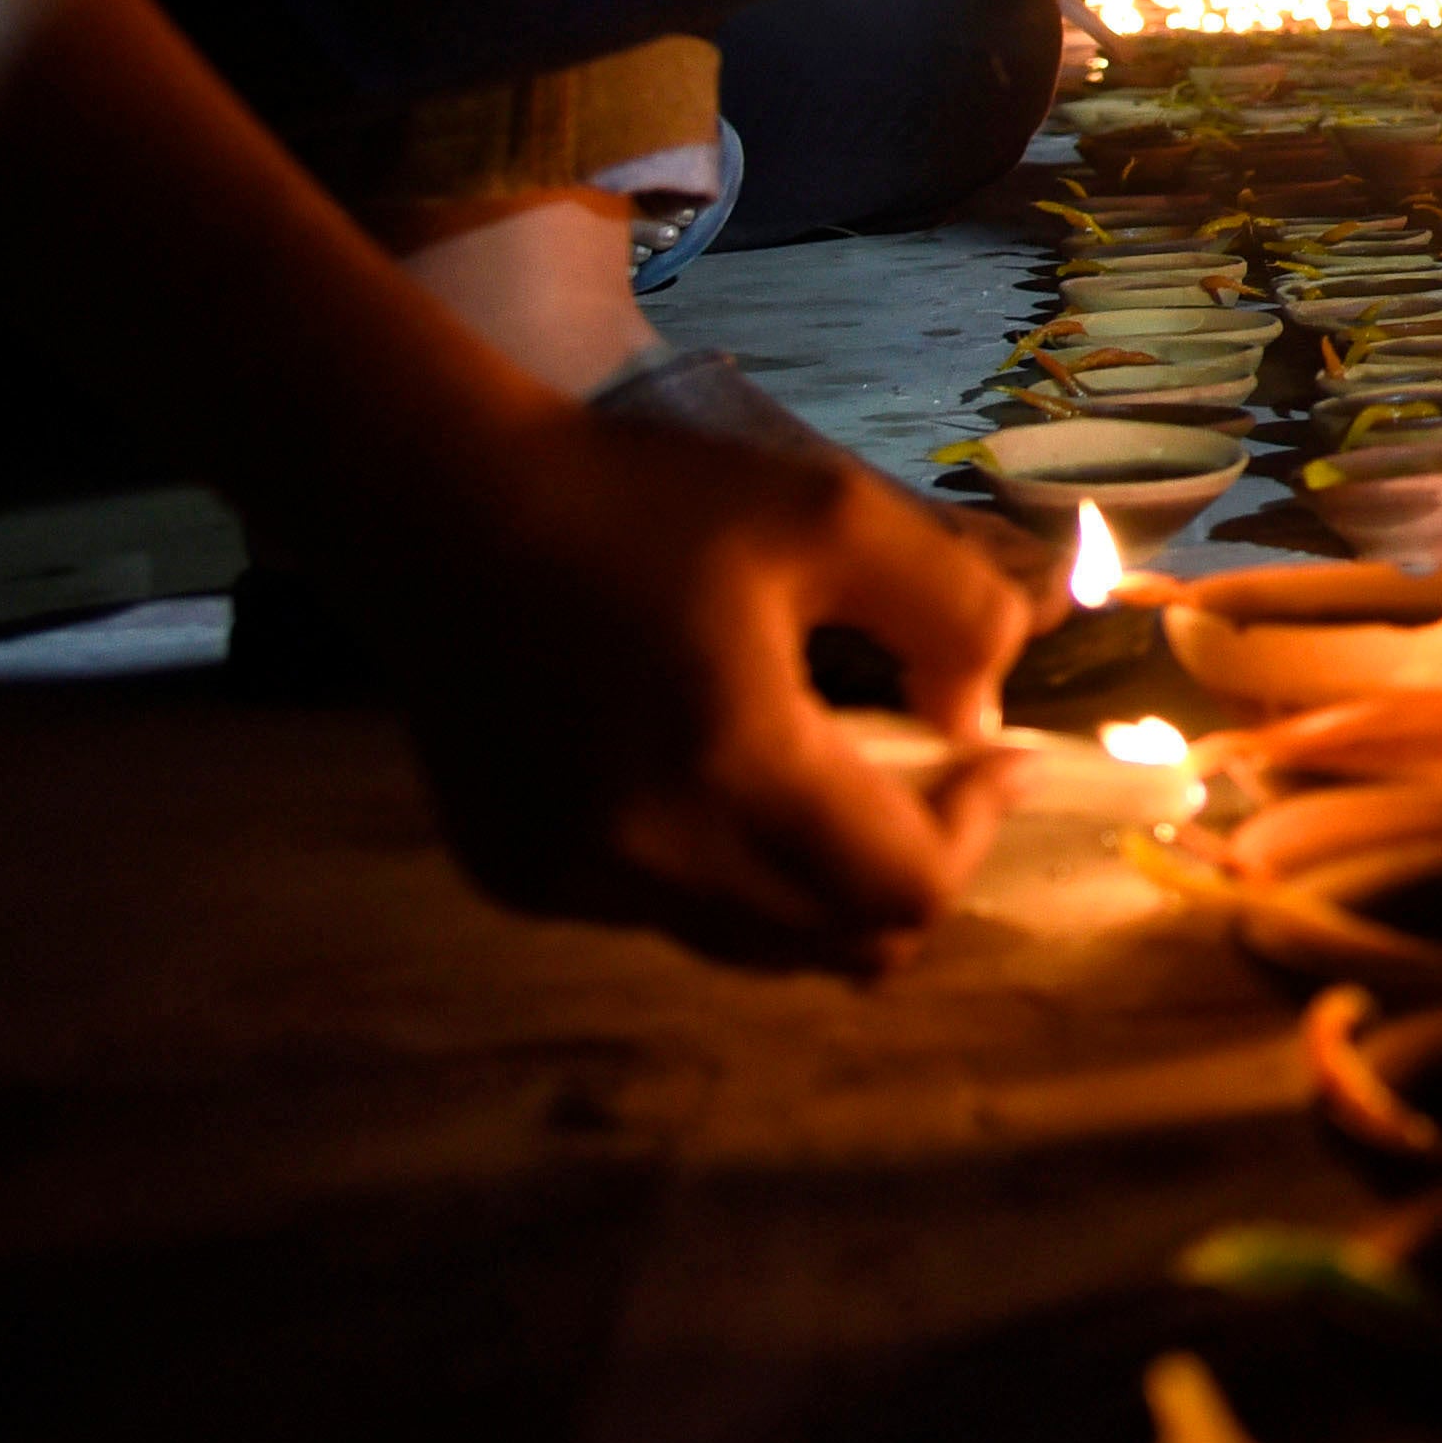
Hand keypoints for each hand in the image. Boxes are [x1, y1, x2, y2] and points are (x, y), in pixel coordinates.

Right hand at [364, 398, 1027, 974]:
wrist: (442, 507)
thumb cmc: (645, 499)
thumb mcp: (836, 517)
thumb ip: (954, 614)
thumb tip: (978, 721)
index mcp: (731, 769)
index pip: (905, 887)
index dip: (976, 830)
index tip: (999, 753)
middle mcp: (644, 857)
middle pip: (843, 941)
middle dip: (914, 863)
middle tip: (937, 771)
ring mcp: (569, 881)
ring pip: (758, 943)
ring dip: (822, 880)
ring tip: (838, 771)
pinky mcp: (517, 877)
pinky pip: (666, 913)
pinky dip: (725, 870)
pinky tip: (715, 770)